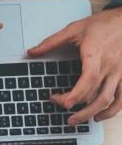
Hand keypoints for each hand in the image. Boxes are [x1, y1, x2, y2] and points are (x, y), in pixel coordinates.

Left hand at [28, 7, 121, 124]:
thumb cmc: (103, 24)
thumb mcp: (75, 29)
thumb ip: (51, 42)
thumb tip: (31, 52)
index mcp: (96, 55)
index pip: (88, 79)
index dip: (76, 94)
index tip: (62, 102)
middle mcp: (110, 66)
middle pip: (95, 94)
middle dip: (76, 106)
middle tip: (60, 109)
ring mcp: (119, 73)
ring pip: (108, 100)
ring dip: (91, 113)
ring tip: (74, 120)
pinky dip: (111, 111)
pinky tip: (98, 116)